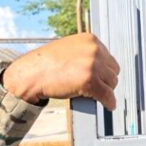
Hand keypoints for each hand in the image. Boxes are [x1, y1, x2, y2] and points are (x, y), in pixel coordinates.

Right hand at [3, 33, 119, 109]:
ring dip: (106, 91)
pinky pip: (107, 95)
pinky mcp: (90, 82)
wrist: (31, 74)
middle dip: (106, 80)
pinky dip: (109, 102)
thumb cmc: (47, 64)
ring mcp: (92, 66)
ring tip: (98, 95)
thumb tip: (103, 66)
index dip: (104, 70)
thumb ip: (86, 53)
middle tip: (98, 88)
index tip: (100, 78)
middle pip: (113, 70)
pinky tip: (108, 105)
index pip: (108, 58)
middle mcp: (94, 50)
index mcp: (90, 40)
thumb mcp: (70, 49)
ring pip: (112, 83)